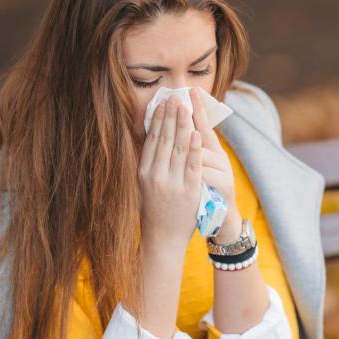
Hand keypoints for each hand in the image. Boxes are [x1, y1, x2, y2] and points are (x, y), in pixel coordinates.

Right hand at [138, 97, 202, 253]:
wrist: (162, 239)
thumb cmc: (155, 211)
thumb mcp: (145, 186)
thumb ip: (150, 164)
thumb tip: (153, 138)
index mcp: (143, 173)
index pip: (151, 140)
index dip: (158, 120)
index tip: (162, 104)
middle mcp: (155, 176)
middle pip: (163, 140)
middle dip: (170, 117)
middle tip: (174, 98)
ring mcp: (171, 183)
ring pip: (177, 148)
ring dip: (182, 126)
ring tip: (185, 108)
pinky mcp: (187, 191)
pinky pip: (191, 165)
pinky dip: (193, 148)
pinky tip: (195, 133)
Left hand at [189, 87, 236, 210]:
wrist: (220, 218)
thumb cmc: (204, 190)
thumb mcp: (196, 167)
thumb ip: (188, 149)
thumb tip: (172, 126)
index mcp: (212, 152)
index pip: (204, 125)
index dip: (198, 108)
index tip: (191, 91)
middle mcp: (220, 158)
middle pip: (202, 134)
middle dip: (188, 119)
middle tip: (178, 101)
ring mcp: (224, 171)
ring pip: (203, 154)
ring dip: (189, 145)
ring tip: (178, 129)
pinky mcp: (225, 186)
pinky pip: (208, 175)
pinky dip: (197, 169)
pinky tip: (187, 163)